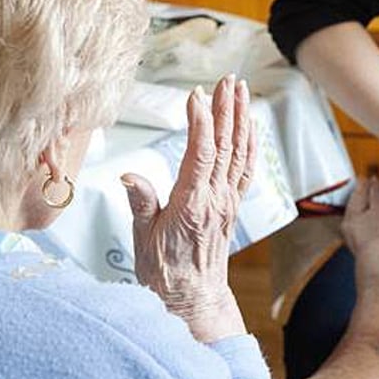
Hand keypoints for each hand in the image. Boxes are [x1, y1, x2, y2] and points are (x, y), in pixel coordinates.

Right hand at [122, 75, 256, 343]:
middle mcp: (215, 199)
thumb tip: (129, 175)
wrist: (192, 298)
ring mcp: (227, 201)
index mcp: (191, 204)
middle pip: (224, 146)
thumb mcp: (143, 239)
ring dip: (240, 118)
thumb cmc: (164, 271)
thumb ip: (141, 203)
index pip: (200, 154)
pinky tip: (250, 124)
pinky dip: (250, 143)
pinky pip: (245, 168)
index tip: (195, 95)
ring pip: (238, 152)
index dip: (200, 122)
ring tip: (240, 90)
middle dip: (225, 109)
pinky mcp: (232, 204)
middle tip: (226, 80)